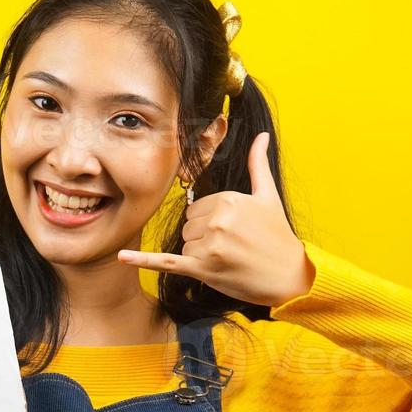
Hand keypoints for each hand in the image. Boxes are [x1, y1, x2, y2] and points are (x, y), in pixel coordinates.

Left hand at [117, 132, 312, 306]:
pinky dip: (142, 261)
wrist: (289, 276)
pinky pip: (166, 262)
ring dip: (200, 255)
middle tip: (232, 247)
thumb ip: (257, 164)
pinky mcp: (202, 270)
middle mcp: (216, 221)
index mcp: (228, 199)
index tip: (234, 231)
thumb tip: (261, 135)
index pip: (197, 207)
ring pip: (184, 245)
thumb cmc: (278, 235)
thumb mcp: (268, 195)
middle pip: (188, 226)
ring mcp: (209, 247)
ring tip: (229, 259)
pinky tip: (122, 257)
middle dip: (204, 238)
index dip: (212, 221)